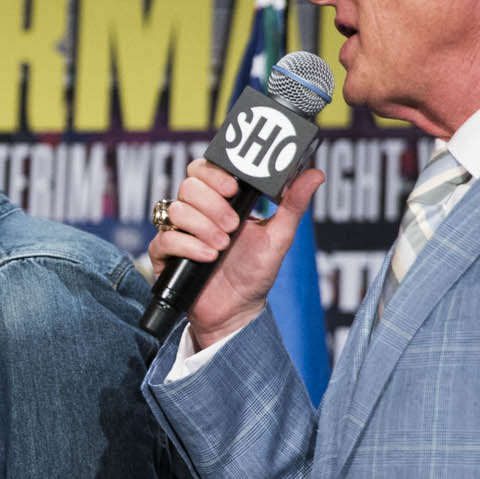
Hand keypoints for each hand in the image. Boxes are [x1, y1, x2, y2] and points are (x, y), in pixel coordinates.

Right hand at [147, 160, 324, 346]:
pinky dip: (189, 246)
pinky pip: (165, 238)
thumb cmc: (254, 271)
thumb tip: (315, 174)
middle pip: (189, 185)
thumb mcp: (279, 236)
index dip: (215, 173)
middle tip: (233, 226)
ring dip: (204, 228)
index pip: (205, 169)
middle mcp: (196, 211)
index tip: (233, 189)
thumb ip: (293, 204)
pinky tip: (208, 257)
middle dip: (213, 205)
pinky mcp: (164, 253)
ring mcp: (178, 230)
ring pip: (177, 209)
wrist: (236, 309)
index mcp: (220, 199)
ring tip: (222, 247)